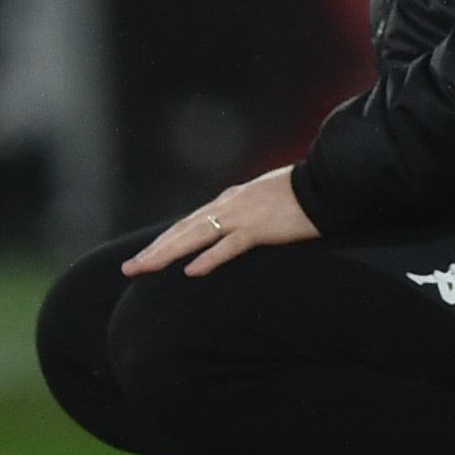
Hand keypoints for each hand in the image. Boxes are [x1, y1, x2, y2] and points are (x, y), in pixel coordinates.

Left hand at [124, 164, 314, 278]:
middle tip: (129, 268)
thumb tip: (234, 225)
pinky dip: (209, 258)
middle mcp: (227, 206)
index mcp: (229, 201)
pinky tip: (191, 271)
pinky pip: (228, 246)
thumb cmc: (300, 193)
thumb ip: (245, 211)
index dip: (164, 241)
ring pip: (195, 237)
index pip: (188, 224)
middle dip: (154, 250)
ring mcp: (241, 217)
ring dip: (167, 253)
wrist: (325, 183)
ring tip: (144, 268)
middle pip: (182, 231)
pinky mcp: (258, 229)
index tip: (145, 256)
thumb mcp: (263, 199)